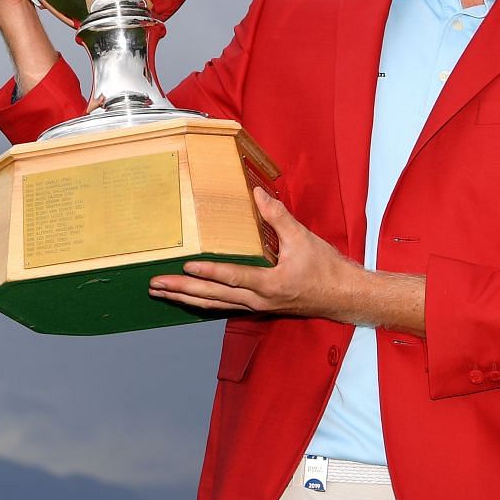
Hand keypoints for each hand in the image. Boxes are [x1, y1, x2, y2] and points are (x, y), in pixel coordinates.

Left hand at [149, 187, 425, 332]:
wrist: (344, 297)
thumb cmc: (326, 270)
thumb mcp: (303, 239)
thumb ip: (278, 216)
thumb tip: (258, 193)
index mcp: (270, 284)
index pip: (233, 278)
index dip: (209, 273)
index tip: (186, 266)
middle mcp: (258, 300)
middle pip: (213, 297)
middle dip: (182, 290)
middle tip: (155, 284)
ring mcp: (256, 306)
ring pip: (214, 305)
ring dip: (185, 299)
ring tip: (161, 292)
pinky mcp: (258, 306)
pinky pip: (224, 306)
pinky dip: (203, 302)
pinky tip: (188, 298)